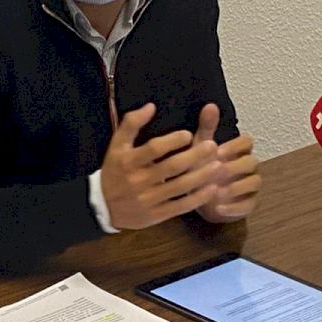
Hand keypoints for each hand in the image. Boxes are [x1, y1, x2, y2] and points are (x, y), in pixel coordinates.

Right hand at [100, 102, 220, 229]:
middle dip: (194, 156)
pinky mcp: (155, 215)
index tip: (188, 134)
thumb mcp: (116, 145)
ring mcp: (148, 199)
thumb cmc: (114, 170)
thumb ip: (131, 124)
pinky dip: (197, 198)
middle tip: (212, 146)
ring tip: (218, 165)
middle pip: (171, 167)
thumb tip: (151, 106)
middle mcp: (138, 180)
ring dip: (201, 176)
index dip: (172, 141)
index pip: (153, 149)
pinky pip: (180, 206)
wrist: (102, 207)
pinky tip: (211, 189)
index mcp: (128, 161)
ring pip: (179, 187)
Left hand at [192, 102, 261, 222]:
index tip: (218, 151)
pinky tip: (218, 208)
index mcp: (237, 151)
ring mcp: (250, 186)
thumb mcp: (200, 147)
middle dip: (235, 166)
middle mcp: (247, 166)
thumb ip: (207, 127)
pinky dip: (235, 208)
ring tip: (217, 192)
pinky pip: (249, 205)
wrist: (197, 197)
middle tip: (217, 171)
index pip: (247, 141)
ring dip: (236, 187)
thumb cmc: (201, 167)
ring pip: (255, 182)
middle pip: (252, 162)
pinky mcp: (248, 204)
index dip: (235, 146)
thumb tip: (211, 105)